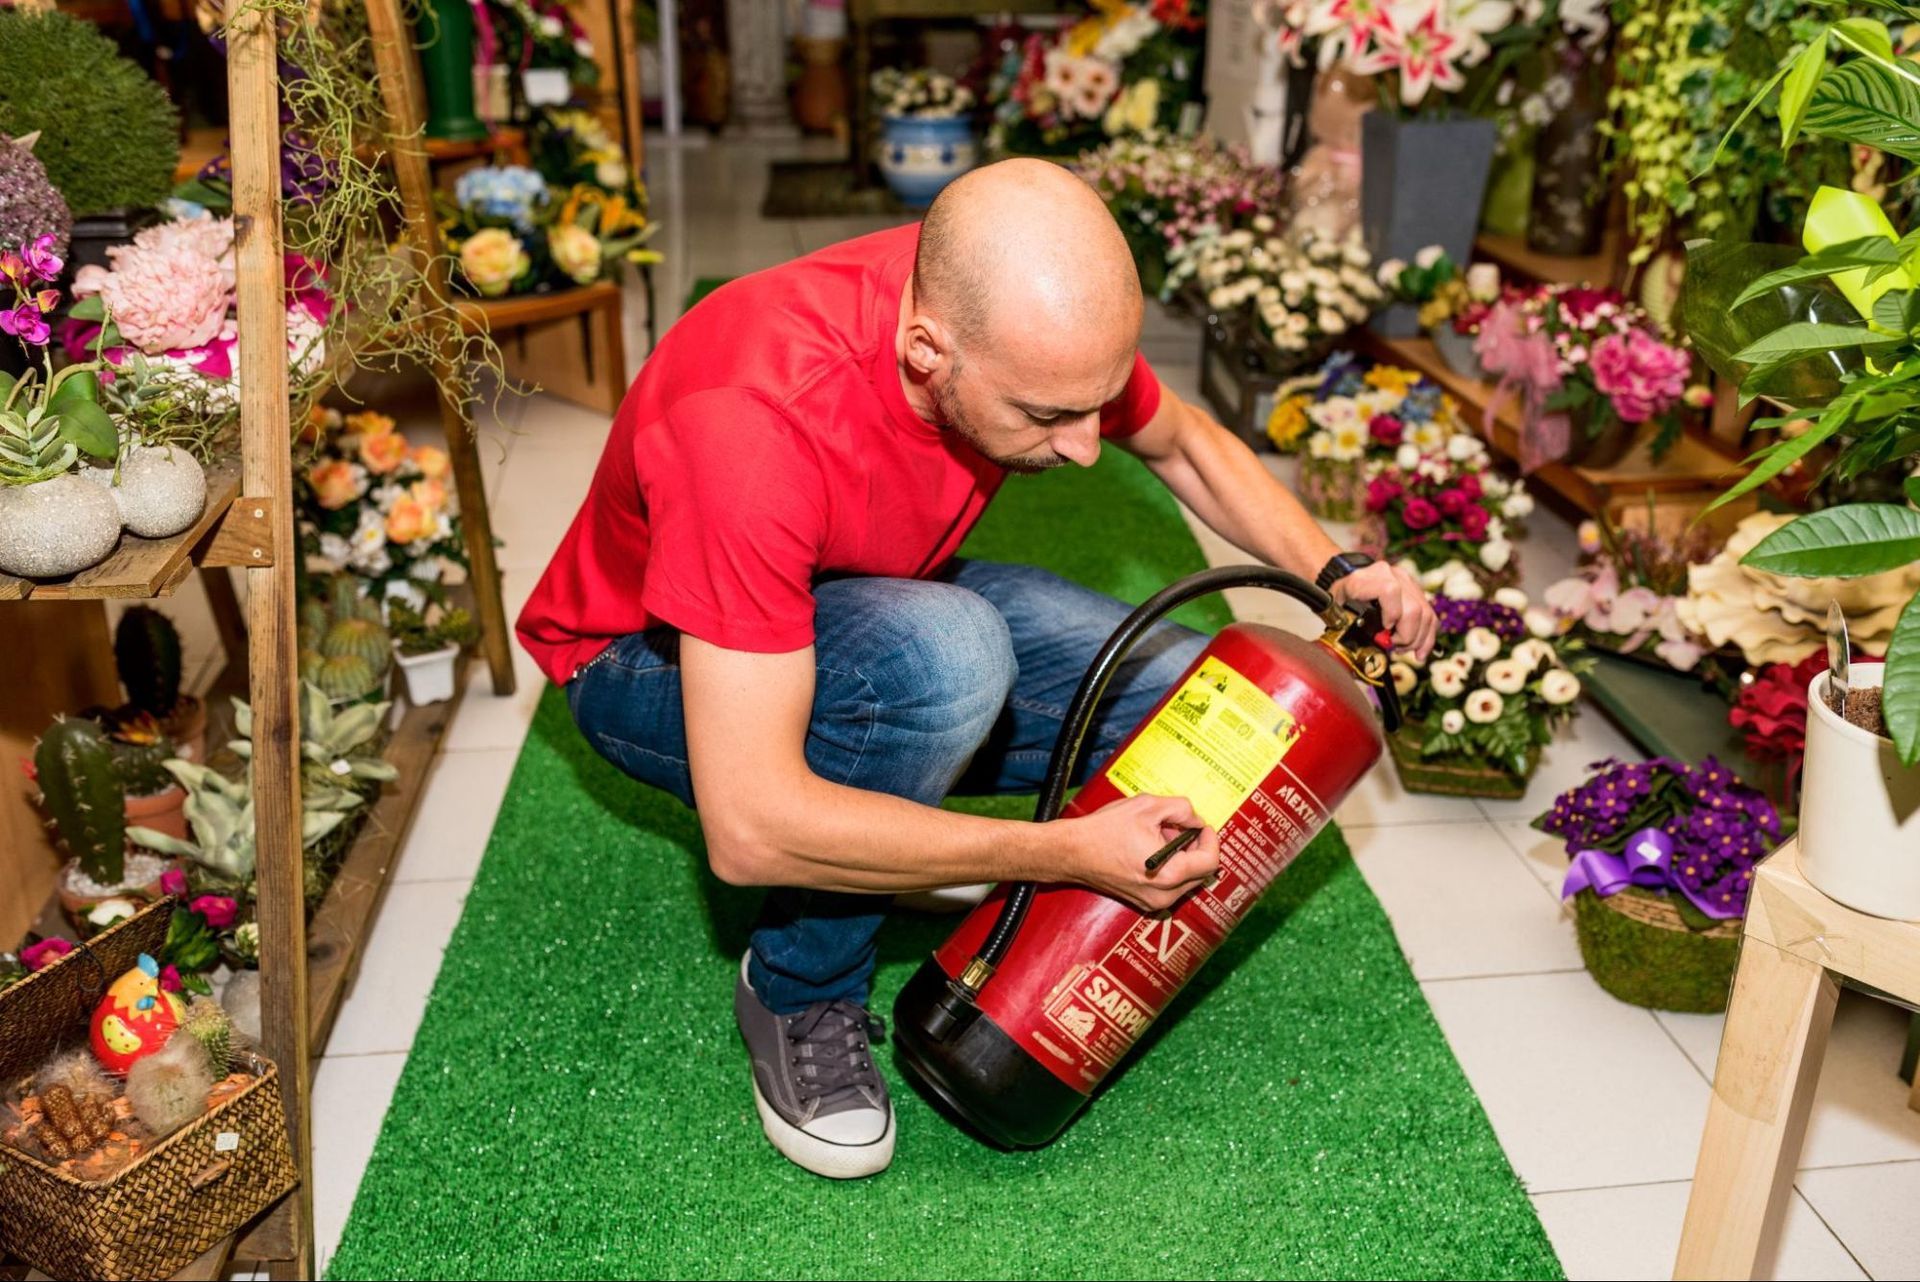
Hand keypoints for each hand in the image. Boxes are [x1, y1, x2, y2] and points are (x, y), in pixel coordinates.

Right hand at [1053, 793, 1220, 912]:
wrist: (1071, 852)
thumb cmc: (1103, 831)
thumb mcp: (1147, 806)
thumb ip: (1181, 809)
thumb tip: (1195, 819)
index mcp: (1169, 875)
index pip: (1210, 862)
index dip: (1210, 839)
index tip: (1201, 826)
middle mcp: (1163, 895)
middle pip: (1201, 872)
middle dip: (1194, 847)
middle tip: (1176, 827)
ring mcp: (1153, 902)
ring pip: (1186, 879)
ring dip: (1181, 856)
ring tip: (1158, 836)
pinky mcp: (1143, 902)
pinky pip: (1170, 885)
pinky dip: (1169, 866)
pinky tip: (1149, 848)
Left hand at [1334, 560, 1435, 659]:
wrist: (1345, 580)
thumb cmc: (1339, 599)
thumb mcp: (1337, 612)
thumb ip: (1350, 626)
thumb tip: (1376, 644)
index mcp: (1365, 579)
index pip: (1390, 591)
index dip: (1392, 614)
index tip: (1385, 630)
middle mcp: (1389, 575)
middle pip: (1413, 607)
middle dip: (1408, 636)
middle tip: (1395, 648)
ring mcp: (1405, 581)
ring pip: (1425, 612)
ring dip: (1419, 639)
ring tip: (1404, 650)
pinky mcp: (1415, 590)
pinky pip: (1429, 614)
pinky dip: (1427, 635)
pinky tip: (1420, 651)